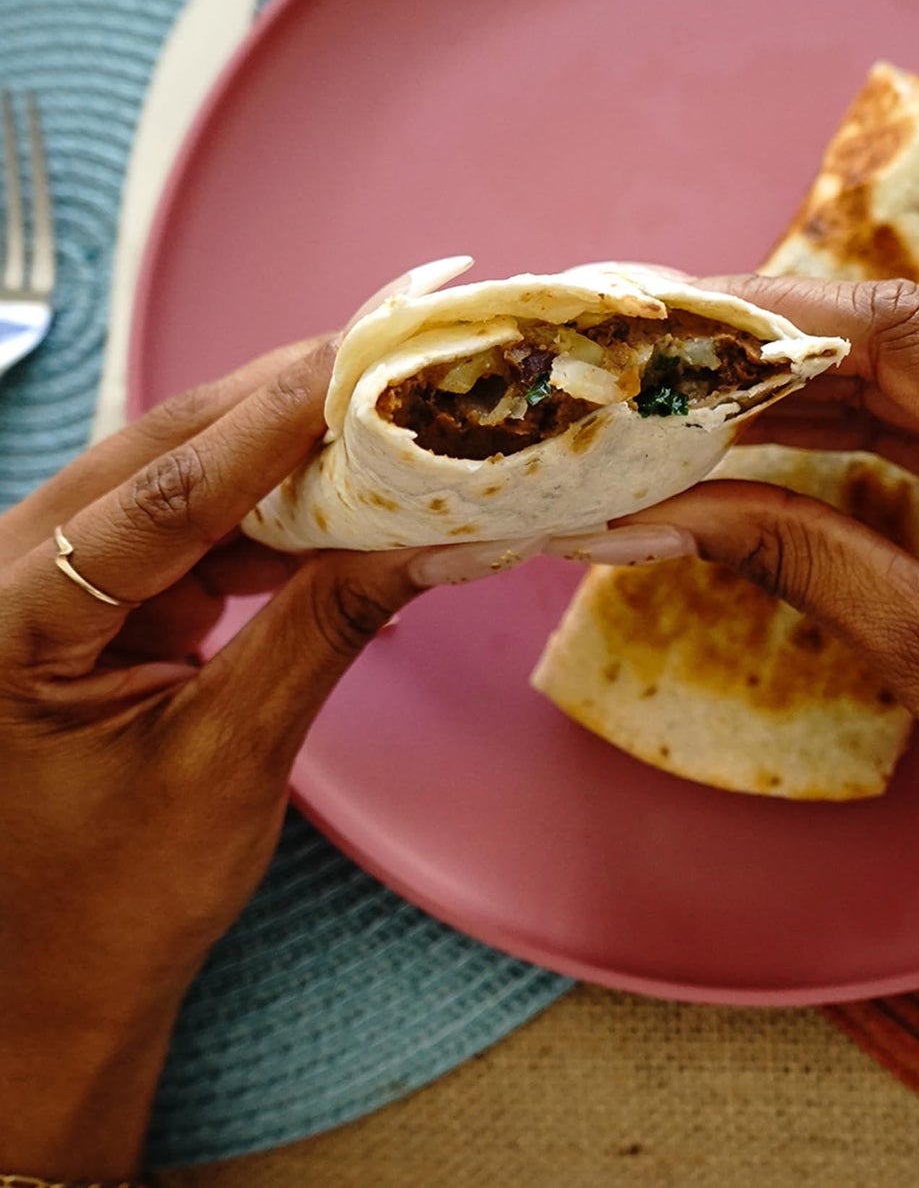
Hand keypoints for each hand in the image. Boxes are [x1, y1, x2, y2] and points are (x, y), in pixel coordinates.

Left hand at [0, 341, 429, 1177]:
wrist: (38, 997)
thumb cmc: (105, 907)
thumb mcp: (229, 763)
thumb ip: (326, 631)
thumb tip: (437, 543)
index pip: (157, 498)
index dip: (269, 426)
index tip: (359, 364)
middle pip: (157, 459)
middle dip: (278, 412)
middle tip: (386, 363)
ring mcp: (37, 590)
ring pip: (175, 483)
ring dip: (281, 461)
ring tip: (384, 428)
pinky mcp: (81, 609)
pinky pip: (181, 535)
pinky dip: (266, 521)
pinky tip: (341, 512)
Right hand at [633, 276, 918, 916]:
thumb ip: (796, 555)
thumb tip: (658, 513)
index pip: (910, 334)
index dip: (775, 318)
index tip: (673, 321)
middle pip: (915, 346)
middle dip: (778, 358)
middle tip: (661, 369)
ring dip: (813, 391)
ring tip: (694, 402)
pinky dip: (868, 426)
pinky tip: (777, 428)